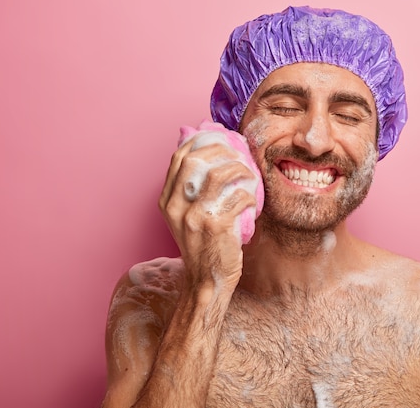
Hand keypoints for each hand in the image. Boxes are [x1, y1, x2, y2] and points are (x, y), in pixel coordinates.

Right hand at [159, 136, 257, 289]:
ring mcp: (195, 216)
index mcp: (167, 201)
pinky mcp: (216, 226)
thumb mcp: (186, 217)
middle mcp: (177, 206)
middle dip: (220, 150)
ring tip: (250, 175)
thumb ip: (190, 191)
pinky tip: (252, 201)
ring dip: (240, 170)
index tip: (218, 139)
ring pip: (219, 175)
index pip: (178, 158)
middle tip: (238, 154)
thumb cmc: (202, 245)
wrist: (206, 280)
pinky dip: (249, 195)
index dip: (199, 142)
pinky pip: (238, 198)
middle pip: (195, 161)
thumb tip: (207, 157)